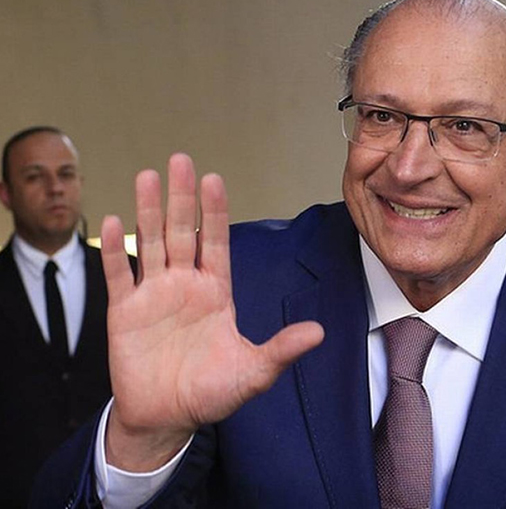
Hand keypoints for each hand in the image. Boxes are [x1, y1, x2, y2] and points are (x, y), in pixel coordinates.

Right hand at [100, 154, 323, 470]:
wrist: (167, 418)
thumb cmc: (212, 393)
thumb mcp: (253, 372)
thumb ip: (281, 350)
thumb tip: (319, 332)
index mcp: (216, 292)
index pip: (217, 243)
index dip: (216, 212)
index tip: (215, 180)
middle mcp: (185, 285)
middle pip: (183, 233)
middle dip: (182, 198)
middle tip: (181, 160)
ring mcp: (153, 295)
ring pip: (150, 243)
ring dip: (148, 211)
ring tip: (147, 176)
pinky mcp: (124, 312)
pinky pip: (118, 274)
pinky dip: (114, 249)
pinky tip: (114, 219)